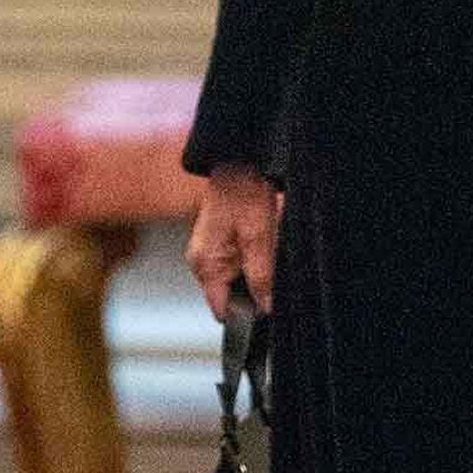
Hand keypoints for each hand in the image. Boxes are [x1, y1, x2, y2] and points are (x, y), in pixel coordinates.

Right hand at [186, 164, 281, 319]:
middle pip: (230, 294)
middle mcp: (202, 261)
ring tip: (266, 246)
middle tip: (270, 265)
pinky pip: (238, 262)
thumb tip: (265, 308)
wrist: (241, 160)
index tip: (267, 304)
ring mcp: (209, 251)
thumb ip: (261, 276)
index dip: (246, 312)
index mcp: (205, 265)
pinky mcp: (219, 242)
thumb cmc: (246, 192)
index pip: (223, 309)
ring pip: (237, 278)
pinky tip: (262, 240)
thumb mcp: (258, 237)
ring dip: (254, 271)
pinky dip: (252, 258)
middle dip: (253, 288)